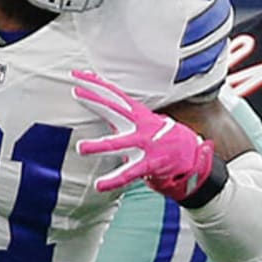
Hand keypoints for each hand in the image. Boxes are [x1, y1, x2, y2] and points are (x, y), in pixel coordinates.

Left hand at [72, 69, 214, 200]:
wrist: (185, 150)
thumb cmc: (151, 132)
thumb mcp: (133, 116)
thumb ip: (112, 103)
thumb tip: (93, 82)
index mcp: (134, 112)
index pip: (112, 93)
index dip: (94, 84)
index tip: (76, 76)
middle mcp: (138, 124)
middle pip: (114, 109)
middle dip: (95, 101)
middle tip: (76, 92)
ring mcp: (143, 144)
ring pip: (119, 144)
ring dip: (100, 146)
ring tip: (80, 148)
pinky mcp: (148, 164)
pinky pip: (128, 173)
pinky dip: (113, 180)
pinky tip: (99, 185)